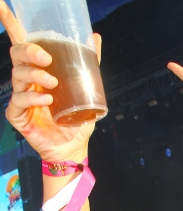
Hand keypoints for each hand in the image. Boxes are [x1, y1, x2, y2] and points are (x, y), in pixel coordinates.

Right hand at [0, 0, 99, 161]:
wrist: (75, 147)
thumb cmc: (77, 119)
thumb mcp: (86, 89)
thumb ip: (90, 64)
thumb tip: (95, 37)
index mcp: (38, 70)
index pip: (20, 43)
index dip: (9, 23)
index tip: (2, 6)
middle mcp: (26, 81)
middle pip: (17, 54)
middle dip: (30, 51)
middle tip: (47, 59)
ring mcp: (20, 97)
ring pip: (18, 75)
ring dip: (35, 75)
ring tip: (53, 84)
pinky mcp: (18, 115)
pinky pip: (19, 100)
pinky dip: (33, 98)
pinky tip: (46, 99)